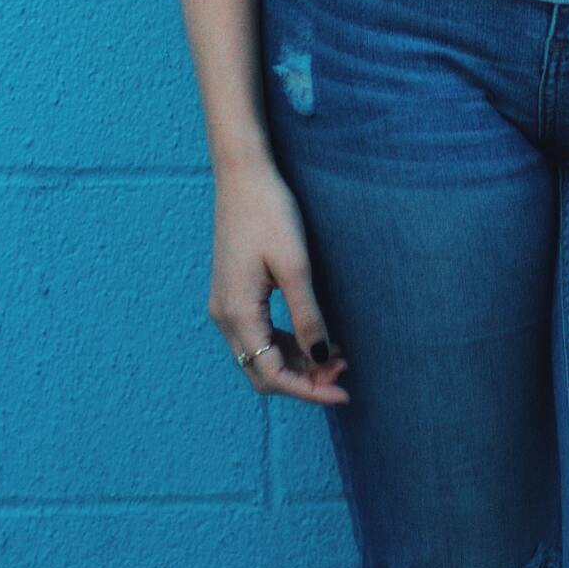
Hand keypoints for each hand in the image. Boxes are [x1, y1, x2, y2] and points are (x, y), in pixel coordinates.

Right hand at [207, 154, 350, 402]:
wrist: (243, 175)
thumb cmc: (270, 212)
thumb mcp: (295, 266)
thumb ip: (307, 316)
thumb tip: (321, 359)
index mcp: (237, 313)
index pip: (271, 374)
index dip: (308, 390)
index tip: (343, 392)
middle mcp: (225, 316)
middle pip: (262, 372)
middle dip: (303, 380)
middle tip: (343, 371)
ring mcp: (226, 305)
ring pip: (260, 356)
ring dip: (295, 362)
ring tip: (336, 355)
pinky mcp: (233, 294)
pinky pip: (257, 335)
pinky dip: (284, 344)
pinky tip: (313, 336)